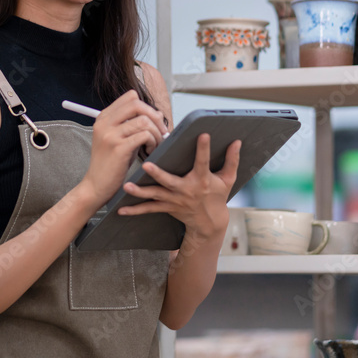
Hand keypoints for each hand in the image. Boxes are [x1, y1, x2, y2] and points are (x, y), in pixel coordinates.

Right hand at [78, 90, 168, 206]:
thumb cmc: (111, 163)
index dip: (146, 107)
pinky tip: (149, 151)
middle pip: (137, 105)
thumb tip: (158, 114)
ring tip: (154, 145)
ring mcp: (110, 135)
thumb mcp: (119, 138)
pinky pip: (144, 135)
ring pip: (144, 121)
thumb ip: (134, 124)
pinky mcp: (118, 148)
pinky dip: (152, 142)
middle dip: (154, 117)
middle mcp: (105, 123)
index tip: (153, 122)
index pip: (130, 97)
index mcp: (104, 118)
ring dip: (156, 133)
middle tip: (160, 132)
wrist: (96, 185)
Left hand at [118, 134, 240, 237]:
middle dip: (158, 174)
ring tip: (126, 187)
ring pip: (155, 195)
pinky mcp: (166, 207)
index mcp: (202, 180)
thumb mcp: (228, 180)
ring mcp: (174, 200)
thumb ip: (232, 160)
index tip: (202, 134)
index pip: (203, 162)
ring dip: (140, 192)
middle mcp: (186, 190)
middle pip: (170, 181)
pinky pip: (149, 209)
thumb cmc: (218, 197)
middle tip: (146, 166)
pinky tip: (120, 210)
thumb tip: (237, 142)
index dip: (203, 148)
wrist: (209, 223)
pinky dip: (134, 210)